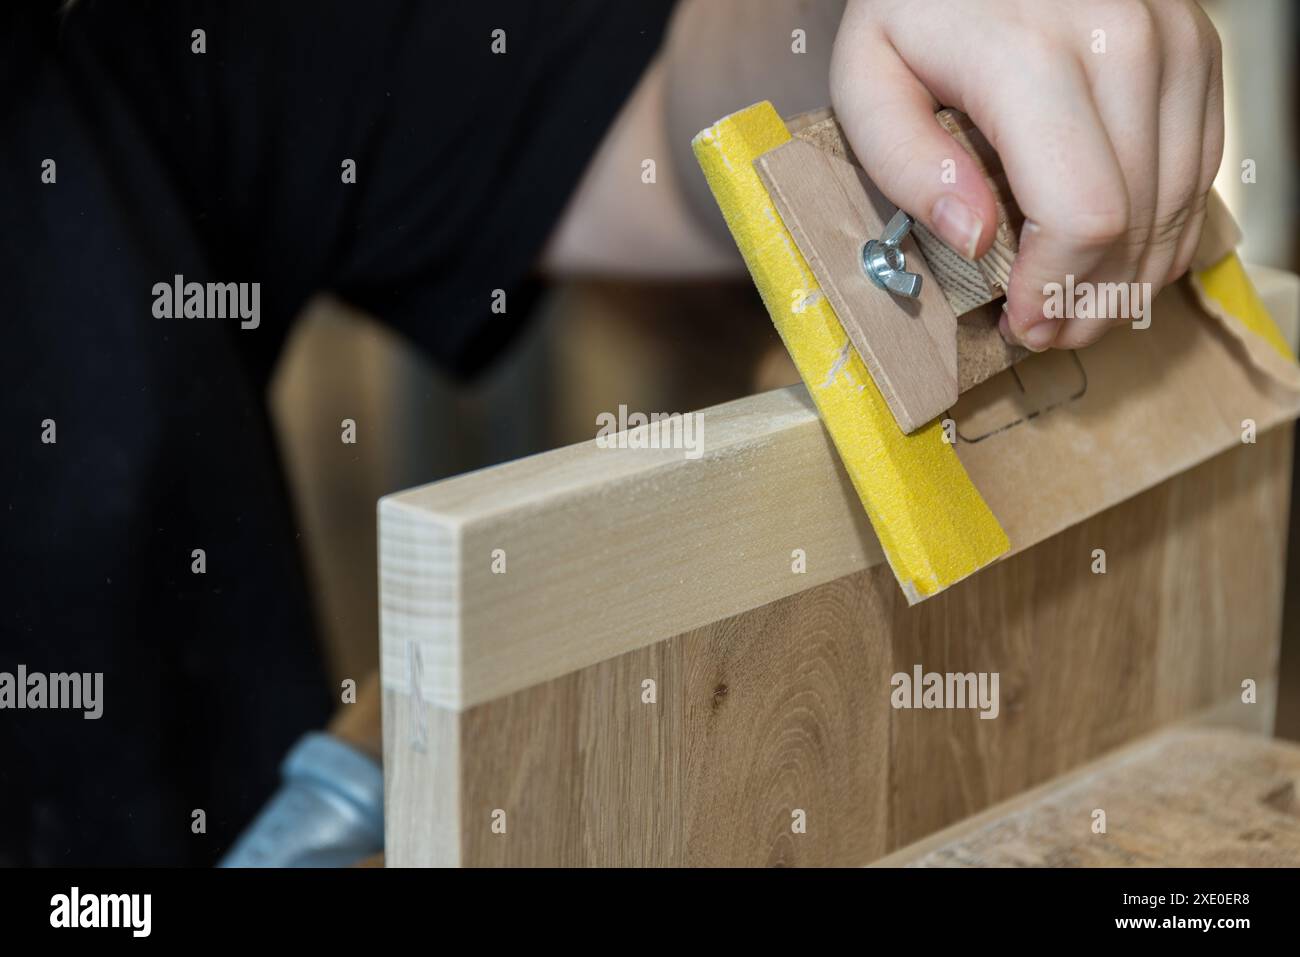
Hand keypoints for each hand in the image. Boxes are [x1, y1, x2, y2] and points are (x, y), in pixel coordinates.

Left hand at [830, 0, 1223, 349]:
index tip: (1021, 322)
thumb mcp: (868, 75)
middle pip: (1135, 221)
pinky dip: (1163, 229)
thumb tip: (975, 239)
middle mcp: (1124, 45)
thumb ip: (904, 161)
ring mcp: (1175, 43)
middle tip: (1044, 331)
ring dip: (1130, 277)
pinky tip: (1118, 260)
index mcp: (1034, 59)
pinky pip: (1198, 168)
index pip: (1082, 215)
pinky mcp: (1198, 50)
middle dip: (1088, 299)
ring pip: (1177, 204)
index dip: (1055, 290)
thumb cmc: (919, 8)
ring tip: (1078, 309)